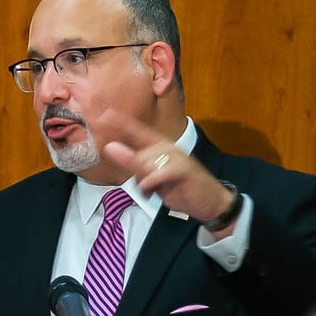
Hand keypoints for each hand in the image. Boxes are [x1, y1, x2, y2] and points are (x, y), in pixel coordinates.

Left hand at [98, 129, 235, 226]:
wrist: (209, 202)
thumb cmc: (180, 189)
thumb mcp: (152, 180)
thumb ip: (133, 164)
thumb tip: (109, 147)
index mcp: (160, 147)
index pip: (138, 131)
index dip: (122, 122)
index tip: (106, 113)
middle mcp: (168, 147)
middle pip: (139, 155)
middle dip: (138, 177)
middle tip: (147, 190)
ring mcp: (177, 156)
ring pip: (146, 164)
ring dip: (145, 184)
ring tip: (154, 193)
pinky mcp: (183, 168)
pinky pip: (157, 173)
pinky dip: (150, 184)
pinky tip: (152, 192)